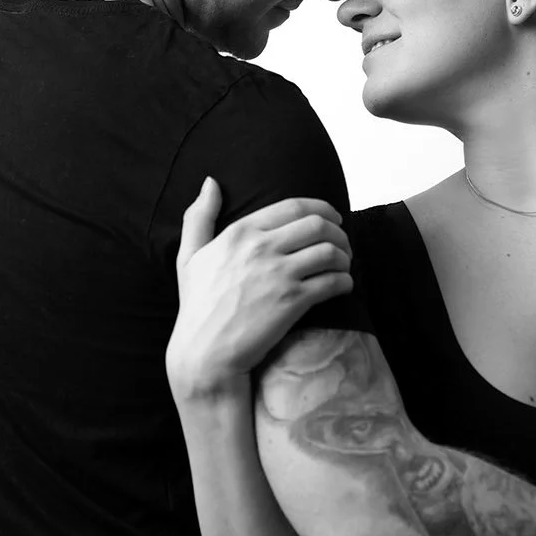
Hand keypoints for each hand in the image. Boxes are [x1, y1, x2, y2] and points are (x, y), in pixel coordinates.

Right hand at [165, 179, 353, 397]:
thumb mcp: (189, 256)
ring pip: (331, 251)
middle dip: (339, 232)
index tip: (333, 218)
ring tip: (344, 266)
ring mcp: (279, 274)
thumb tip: (210, 182)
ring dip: (345, 257)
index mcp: (240, 232)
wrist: (205, 352)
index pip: (294, 206)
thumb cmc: (197, 307)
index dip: (323, 209)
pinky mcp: (294, 301)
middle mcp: (262, 247)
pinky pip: (333, 282)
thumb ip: (198, 217)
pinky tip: (343, 286)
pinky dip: (345, 282)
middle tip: (344, 244)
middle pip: (319, 225)